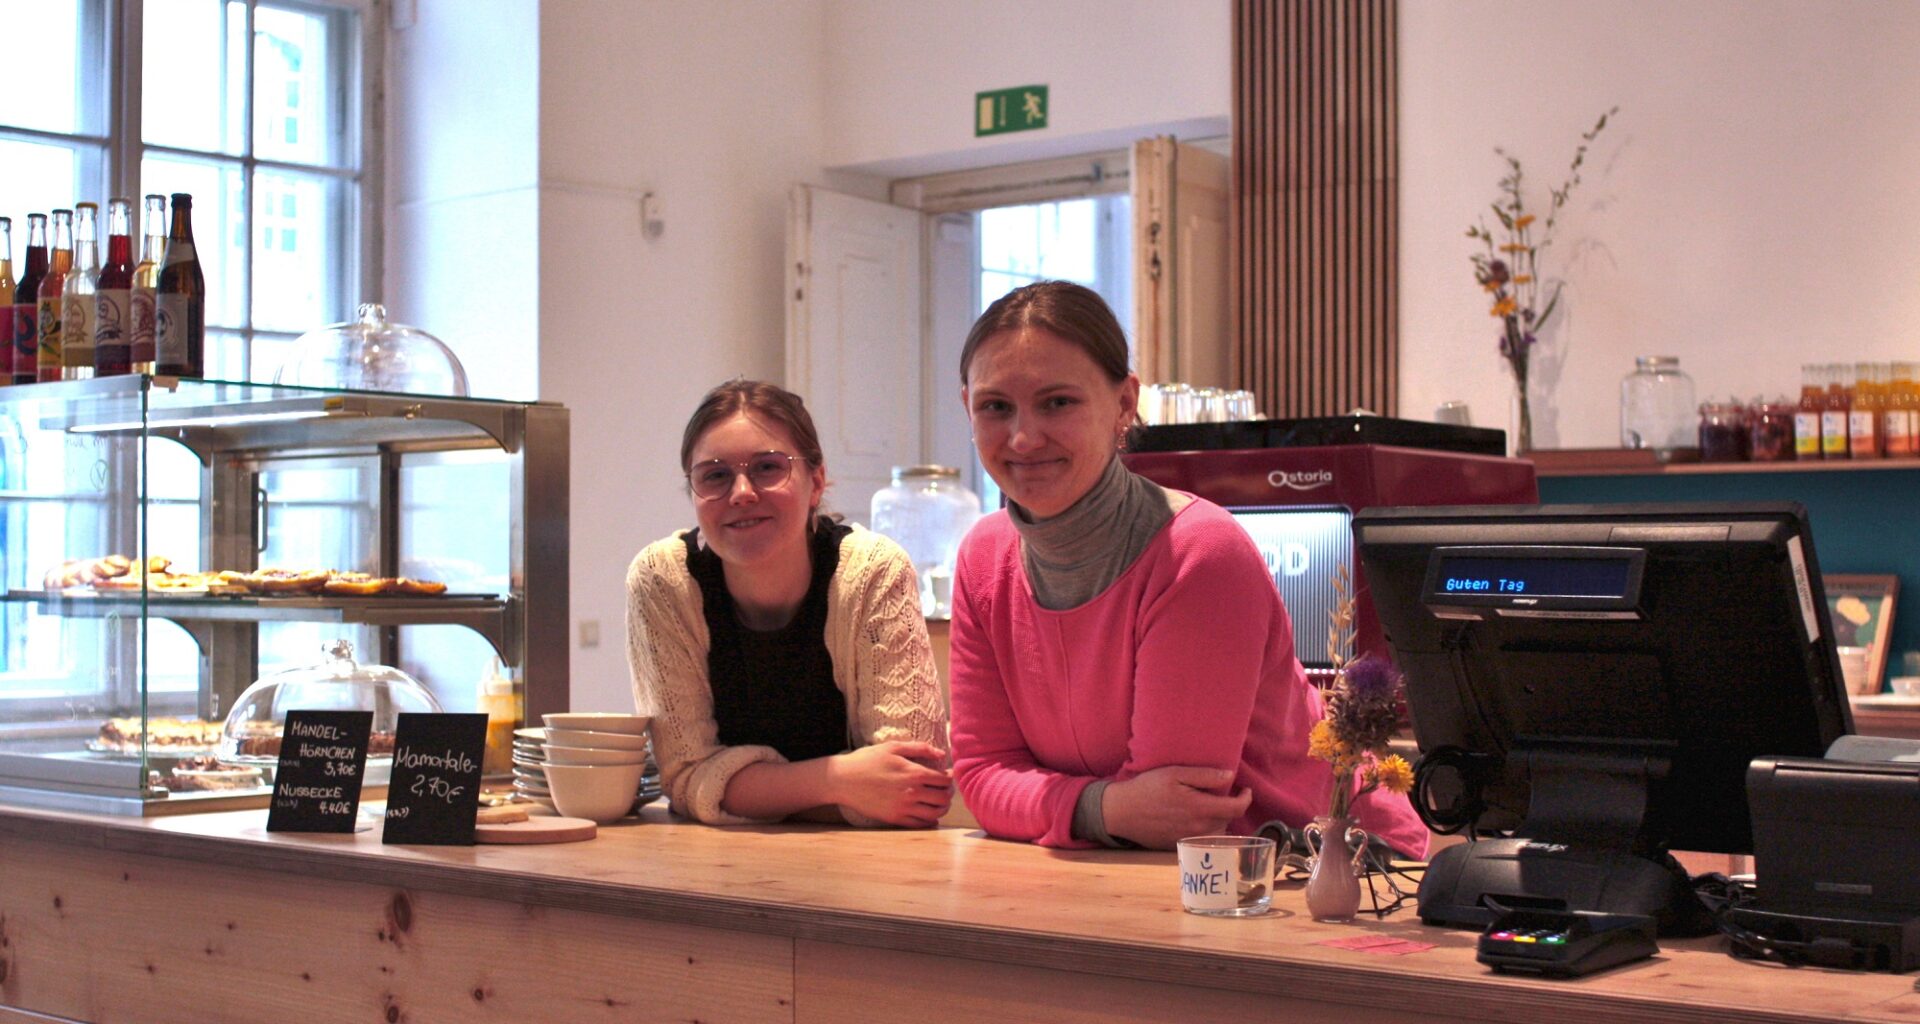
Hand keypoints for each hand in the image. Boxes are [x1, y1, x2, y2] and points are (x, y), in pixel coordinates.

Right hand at [827, 741, 952, 827]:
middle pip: (943, 798)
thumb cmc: (867, 760)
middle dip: (948, 793)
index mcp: (913, 773)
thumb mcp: (893, 747)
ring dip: (942, 808)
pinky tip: (928, 814)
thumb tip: (941, 753)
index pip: (944, 780)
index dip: (950, 778)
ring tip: (939, 802)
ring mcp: (903, 808)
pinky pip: (919, 825)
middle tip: (944, 789)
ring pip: (935, 814)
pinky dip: (929, 821)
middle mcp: (911, 792)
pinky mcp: (894, 818)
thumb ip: (919, 748)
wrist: (843, 780)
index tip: (947, 775)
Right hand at [1101, 766, 1251, 849]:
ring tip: (1210, 807)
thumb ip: (1205, 776)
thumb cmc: (1147, 788)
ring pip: (1217, 833)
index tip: (1245, 790)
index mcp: (1200, 809)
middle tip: (1223, 795)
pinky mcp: (1179, 846)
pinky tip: (1194, 818)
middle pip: (1228, 822)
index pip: (1236, 809)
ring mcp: (1189, 840)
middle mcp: (1198, 828)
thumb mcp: (1174, 773)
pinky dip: (1206, 829)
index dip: (1246, 799)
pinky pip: (1202, 840)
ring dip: (1220, 820)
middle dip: (1231, 808)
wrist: (1121, 812)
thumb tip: (1229, 777)